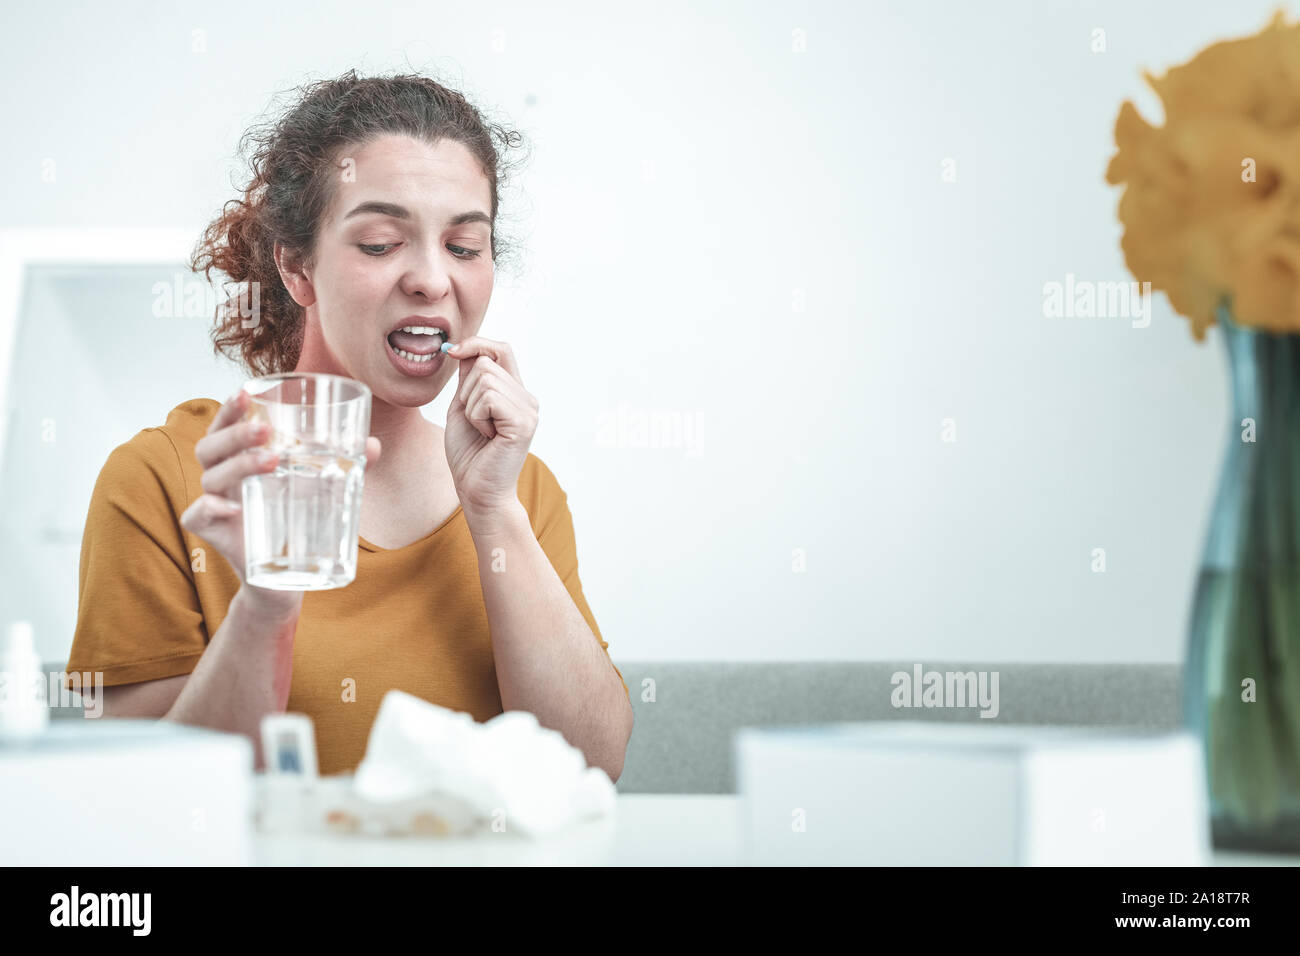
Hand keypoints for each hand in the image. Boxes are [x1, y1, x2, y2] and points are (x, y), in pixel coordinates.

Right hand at [182, 390, 381, 592]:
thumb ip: (346, 466)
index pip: (225, 428)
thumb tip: (374, 444)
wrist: (285, 580)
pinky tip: (232, 506)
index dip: (230, 410)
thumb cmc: (298, 522)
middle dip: (235, 433)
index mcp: (240, 460)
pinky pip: (196, 515)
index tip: (245, 392)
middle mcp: (222, 479)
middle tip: (266, 430)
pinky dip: (210, 507)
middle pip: (210, 447)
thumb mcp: (323, 490)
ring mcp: (213, 505)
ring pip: (210, 476)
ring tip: (272, 460)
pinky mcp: (211, 534)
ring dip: (237, 464)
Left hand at [443, 337, 538, 523]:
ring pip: (485, 379)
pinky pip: (488, 398)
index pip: (502, 349)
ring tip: (482, 430)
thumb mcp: (463, 406)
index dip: (477, 344)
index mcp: (515, 393)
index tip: (452, 352)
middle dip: (466, 390)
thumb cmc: (469, 453)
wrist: (477, 490)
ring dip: (471, 407)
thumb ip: (469, 379)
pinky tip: (487, 435)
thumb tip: (464, 349)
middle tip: (475, 420)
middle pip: (487, 362)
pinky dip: (477, 416)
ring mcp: (528, 410)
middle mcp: (527, 398)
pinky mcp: (523, 423)